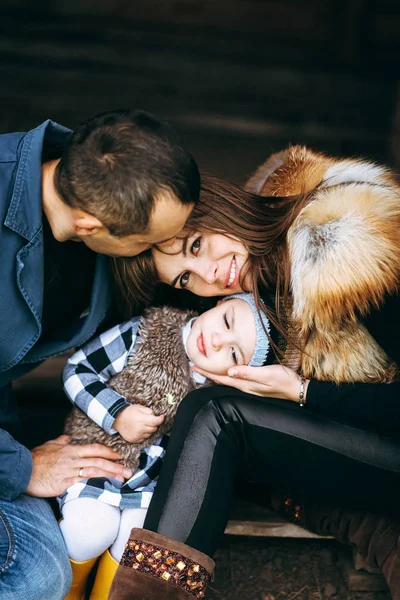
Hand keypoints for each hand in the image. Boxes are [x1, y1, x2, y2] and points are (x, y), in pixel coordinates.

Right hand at [26, 435, 132, 497]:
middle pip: (99, 460)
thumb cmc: (36, 458)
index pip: (95, 449)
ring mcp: (70, 471)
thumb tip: (68, 437)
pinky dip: (96, 484)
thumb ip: (61, 441)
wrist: (23, 470)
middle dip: (116, 465)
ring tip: (122, 479)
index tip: (120, 456)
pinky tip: (105, 487)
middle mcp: (74, 459)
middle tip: (128, 471)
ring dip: (110, 475)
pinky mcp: (65, 483)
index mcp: (71, 449)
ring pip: (95, 470)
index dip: (109, 452)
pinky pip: (84, 482)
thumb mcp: (50, 445)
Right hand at [113, 405, 164, 442]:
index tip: (162, 417)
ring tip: (143, 424)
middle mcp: (140, 429)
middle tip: (149, 420)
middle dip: (154, 424)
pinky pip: (144, 438)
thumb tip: (155, 415)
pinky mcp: (135, 440)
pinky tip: (139, 429)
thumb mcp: (139, 407)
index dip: (161, 419)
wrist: (117, 419)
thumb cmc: (128, 412)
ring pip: (150, 434)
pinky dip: (144, 434)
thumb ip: (149, 411)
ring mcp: (137, 436)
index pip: (156, 422)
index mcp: (142, 420)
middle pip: (154, 428)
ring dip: (149, 429)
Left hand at [193, 364, 308, 401]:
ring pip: (228, 382)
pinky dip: (227, 376)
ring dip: (216, 376)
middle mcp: (245, 387)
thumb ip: (248, 373)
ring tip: (206, 371)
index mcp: (246, 384)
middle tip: (194, 367)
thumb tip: (230, 372)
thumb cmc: (284, 380)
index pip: (222, 378)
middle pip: (222, 381)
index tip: (194, 367)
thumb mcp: (267, 374)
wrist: (298, 389)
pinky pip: (236, 381)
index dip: (207, 373)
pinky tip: (227, 374)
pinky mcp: (255, 385)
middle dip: (208, 374)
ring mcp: (250, 388)